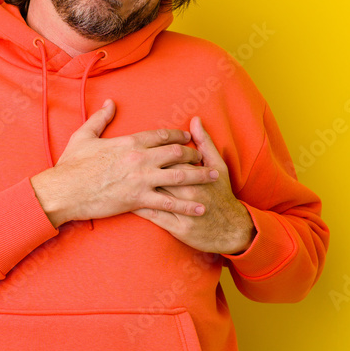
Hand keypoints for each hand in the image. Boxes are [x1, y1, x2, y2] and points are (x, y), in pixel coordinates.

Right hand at [30, 100, 219, 226]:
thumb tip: (109, 102)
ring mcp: (141, 180)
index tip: (189, 137)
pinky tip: (201, 207)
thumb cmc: (72, 165)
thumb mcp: (84, 136)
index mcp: (129, 142)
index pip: (161, 135)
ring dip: (199, 176)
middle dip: (194, 155)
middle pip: (176, 153)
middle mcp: (140, 159)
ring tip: (214, 177)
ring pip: (179, 176)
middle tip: (205, 157)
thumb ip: (100, 118)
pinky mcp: (138, 200)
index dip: (179, 135)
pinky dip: (187, 205)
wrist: (64, 191)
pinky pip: (169, 202)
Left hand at [133, 116, 255, 254]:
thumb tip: (195, 120)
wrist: (232, 230)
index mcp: (195, 173)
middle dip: (140, 168)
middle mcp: (188, 189)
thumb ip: (204, 143)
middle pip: (158, 173)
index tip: (137, 146)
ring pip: (153, 194)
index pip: (169, 156)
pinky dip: (138, 208)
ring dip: (134, 187)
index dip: (153, 151)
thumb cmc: (223, 194)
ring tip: (117, 180)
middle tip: (122, 161)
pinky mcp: (177, 227)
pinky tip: (124, 202)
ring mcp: (182, 209)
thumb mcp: (218, 166)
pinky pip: (153, 216)